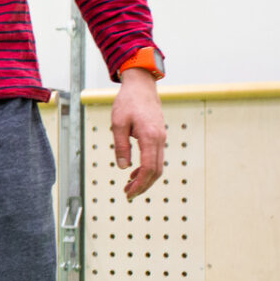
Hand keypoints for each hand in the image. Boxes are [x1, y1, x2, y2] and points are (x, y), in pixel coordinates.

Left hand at [111, 69, 165, 198]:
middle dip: (143, 186)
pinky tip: (134, 172)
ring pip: (158, 165)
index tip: (128, 193)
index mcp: (150, 137)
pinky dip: (147, 168)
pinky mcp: (158, 136)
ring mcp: (161, 137)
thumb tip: (123, 167)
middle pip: (156, 171)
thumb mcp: (118, 124)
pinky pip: (156, 157)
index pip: (148, 168)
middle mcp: (160, 139)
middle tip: (128, 195)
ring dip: (145, 178)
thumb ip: (121, 146)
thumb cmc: (127, 102)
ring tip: (130, 187)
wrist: (141, 86)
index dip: (139, 184)